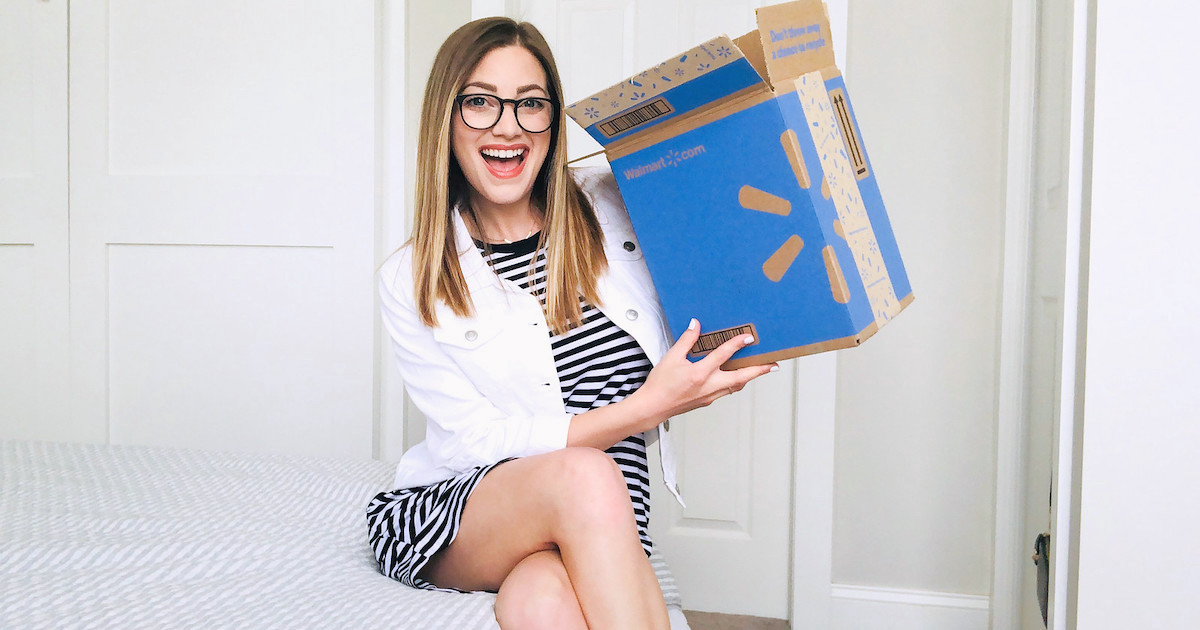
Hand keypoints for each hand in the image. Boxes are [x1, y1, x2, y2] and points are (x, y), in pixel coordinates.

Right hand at [631, 319, 778, 425]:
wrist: (653, 407)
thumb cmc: (660, 385)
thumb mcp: (671, 358)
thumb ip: (686, 340)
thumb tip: (695, 325)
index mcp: (700, 373)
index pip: (723, 355)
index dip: (737, 344)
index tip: (748, 338)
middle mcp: (709, 386)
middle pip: (741, 377)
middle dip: (759, 371)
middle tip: (773, 365)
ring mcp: (710, 396)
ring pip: (736, 386)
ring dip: (748, 377)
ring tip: (759, 370)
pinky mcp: (707, 401)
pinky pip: (726, 391)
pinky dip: (735, 383)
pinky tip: (735, 377)